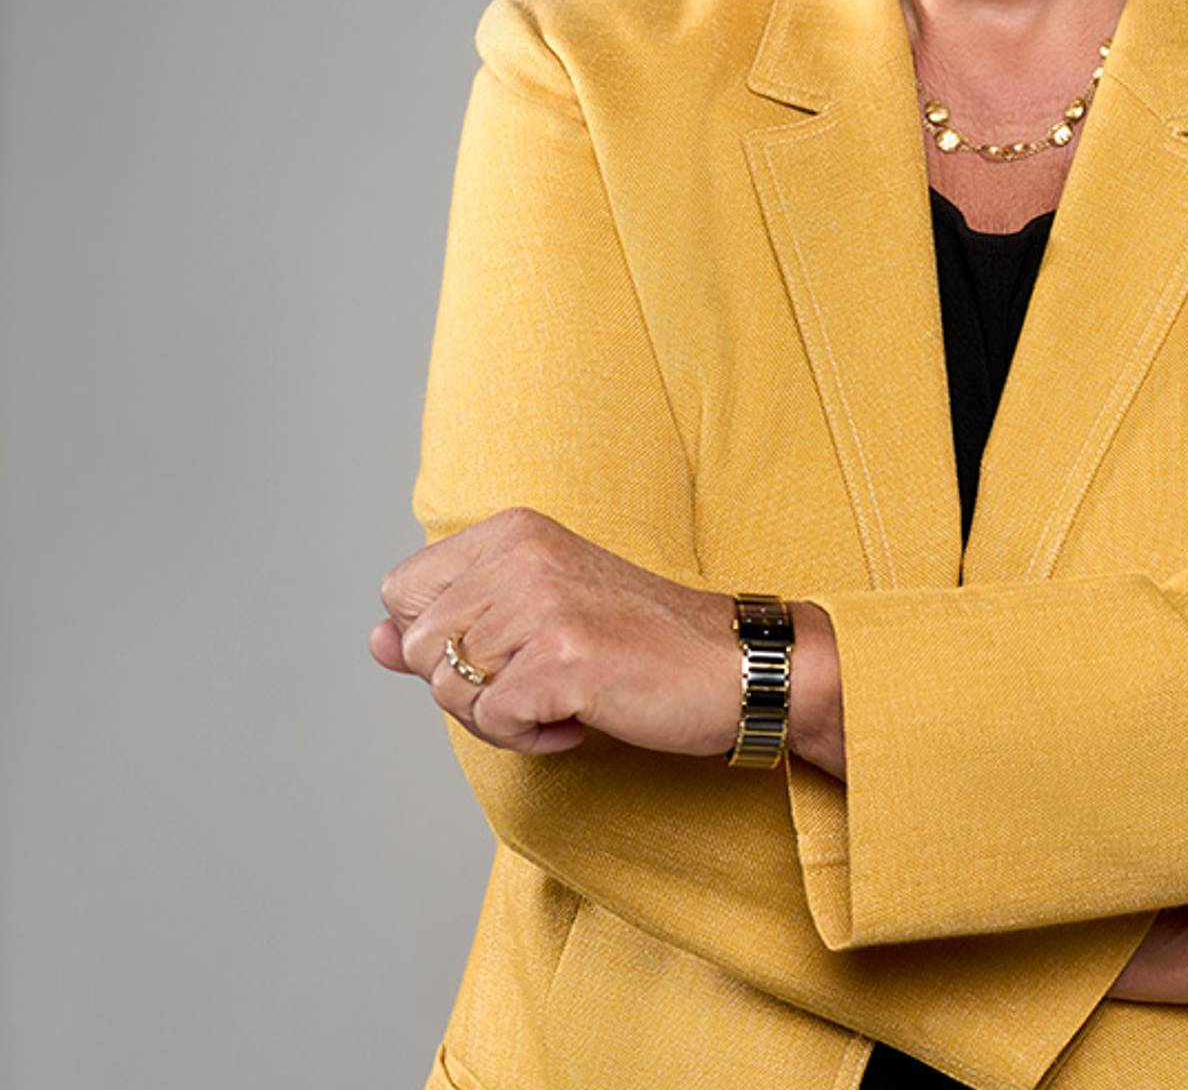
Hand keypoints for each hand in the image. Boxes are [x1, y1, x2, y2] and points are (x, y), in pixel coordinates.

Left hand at [372, 507, 741, 757]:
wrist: (733, 663)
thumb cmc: (638, 642)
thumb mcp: (536, 614)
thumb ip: (452, 623)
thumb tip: (370, 640)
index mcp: (512, 531)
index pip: (400, 594)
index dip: (441, 642)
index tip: (509, 648)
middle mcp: (521, 554)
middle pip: (416, 651)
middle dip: (467, 689)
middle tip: (538, 682)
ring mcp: (541, 604)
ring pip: (448, 692)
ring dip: (501, 718)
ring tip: (564, 697)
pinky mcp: (563, 659)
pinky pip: (493, 723)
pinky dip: (531, 739)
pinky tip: (579, 717)